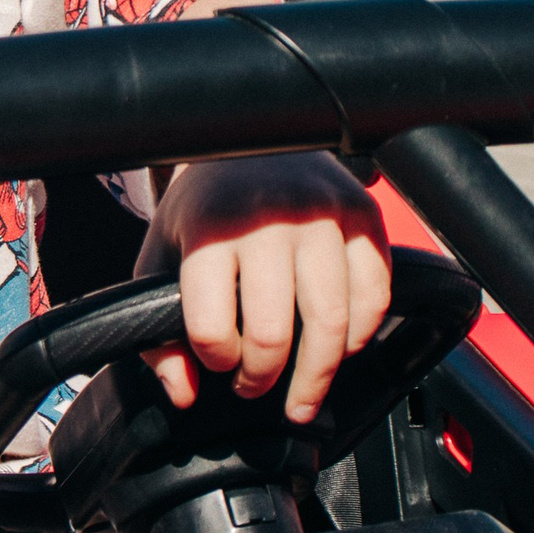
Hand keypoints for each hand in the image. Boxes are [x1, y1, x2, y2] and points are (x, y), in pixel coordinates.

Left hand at [135, 152, 389, 424]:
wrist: (250, 138)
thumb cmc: (205, 210)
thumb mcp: (161, 258)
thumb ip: (158, 331)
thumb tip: (184, 394)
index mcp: (209, 229)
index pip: (210, 327)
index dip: (215, 361)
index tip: (219, 362)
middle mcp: (267, 220)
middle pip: (272, 334)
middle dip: (262, 379)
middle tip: (255, 388)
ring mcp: (321, 215)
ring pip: (332, 323)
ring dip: (318, 375)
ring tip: (302, 394)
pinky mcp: (362, 213)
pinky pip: (375, 294)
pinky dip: (363, 333)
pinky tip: (341, 346)